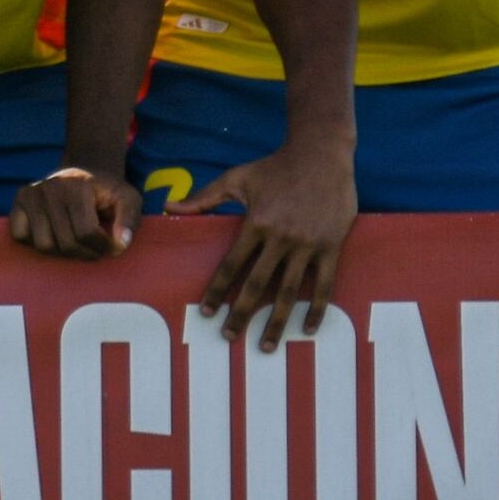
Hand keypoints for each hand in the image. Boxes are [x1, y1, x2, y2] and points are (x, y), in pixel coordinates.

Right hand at [10, 165, 144, 261]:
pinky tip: (53, 234)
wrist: (84, 173)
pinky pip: (21, 236)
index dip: (102, 247)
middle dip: (86, 253)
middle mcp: (49, 187)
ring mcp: (31, 194)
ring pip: (43, 245)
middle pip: (66, 243)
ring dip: (63, 252)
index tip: (112, 246)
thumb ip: (129, 220)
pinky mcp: (17, 202)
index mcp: (76, 185)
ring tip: (77, 242)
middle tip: (96, 248)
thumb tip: (120, 244)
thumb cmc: (107, 191)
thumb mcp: (128, 199)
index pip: (86, 233)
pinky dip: (36, 242)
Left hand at [177, 128, 355, 346]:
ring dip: (276, 322)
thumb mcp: (237, 178)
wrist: (321, 153)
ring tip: (266, 346)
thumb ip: (203, 198)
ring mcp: (307, 244)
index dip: (217, 291)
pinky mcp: (330, 246)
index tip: (206, 313)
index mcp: (255, 223)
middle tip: (228, 337)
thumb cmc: (275, 166)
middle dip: (240, 314)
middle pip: (256, 285)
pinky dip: (316, 309)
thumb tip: (168, 207)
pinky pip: (323, 285)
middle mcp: (280, 237)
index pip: (231, 265)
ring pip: (289, 292)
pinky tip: (308, 328)